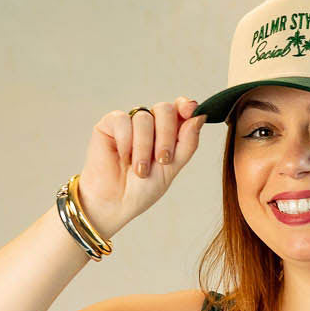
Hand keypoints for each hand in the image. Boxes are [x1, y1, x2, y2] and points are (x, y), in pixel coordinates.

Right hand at [76, 96, 207, 238]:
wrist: (115, 203)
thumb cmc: (142, 189)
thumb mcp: (171, 169)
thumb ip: (187, 143)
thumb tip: (199, 116)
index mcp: (167, 133)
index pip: (180, 109)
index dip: (185, 106)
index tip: (190, 111)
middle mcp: (150, 124)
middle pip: (164, 109)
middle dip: (166, 136)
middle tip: (162, 160)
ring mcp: (130, 123)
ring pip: (144, 118)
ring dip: (144, 147)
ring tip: (139, 169)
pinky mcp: (110, 125)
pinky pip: (122, 120)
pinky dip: (126, 141)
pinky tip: (122, 157)